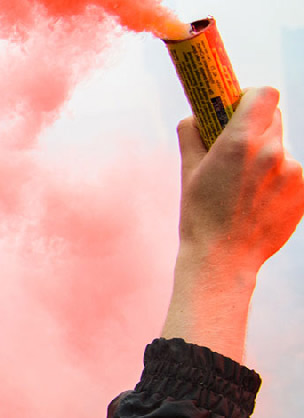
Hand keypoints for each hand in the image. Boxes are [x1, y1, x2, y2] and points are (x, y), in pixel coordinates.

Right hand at [162, 87, 303, 360]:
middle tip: (237, 145)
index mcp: (240, 142)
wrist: (224, 259)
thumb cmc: (200, 215)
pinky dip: (277, 178)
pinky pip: (291, 171)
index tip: (239, 106)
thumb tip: (194, 116)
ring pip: (281, 147)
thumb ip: (192, 135)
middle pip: (274, 118)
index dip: (252, 96)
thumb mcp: (188, 172)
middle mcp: (272, 152)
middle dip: (256, 126)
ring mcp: (292, 172)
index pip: (265, 94)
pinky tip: (258, 200)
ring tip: (244, 186)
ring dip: (266, 155)